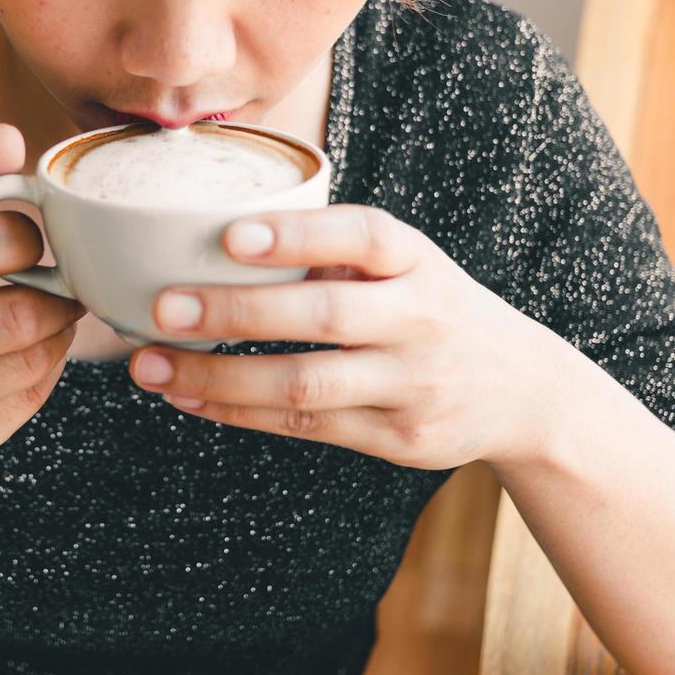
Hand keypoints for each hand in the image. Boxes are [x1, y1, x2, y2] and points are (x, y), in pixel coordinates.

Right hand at [0, 123, 85, 475]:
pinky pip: (26, 402)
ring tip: (46, 315)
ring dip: (56, 334)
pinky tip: (24, 358)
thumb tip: (7, 135)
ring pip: (29, 361)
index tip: (27, 238)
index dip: (18, 237)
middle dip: (52, 294)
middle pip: (11, 316)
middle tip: (58, 281)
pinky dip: (43, 374)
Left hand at [125, 205, 575, 469]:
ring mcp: (412, 385)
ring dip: (219, 377)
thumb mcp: (406, 265)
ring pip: (306, 385)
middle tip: (161, 307)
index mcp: (418, 262)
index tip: (229, 235)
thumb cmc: (431, 309)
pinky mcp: (399, 439)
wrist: (522, 390)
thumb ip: (335, 252)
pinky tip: (189, 397)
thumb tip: (213, 236)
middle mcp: (420, 320)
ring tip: (152, 366)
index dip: (297, 235)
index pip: (363, 236)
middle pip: (325, 316)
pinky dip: (239, 412)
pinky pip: (307, 428)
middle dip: (236, 312)